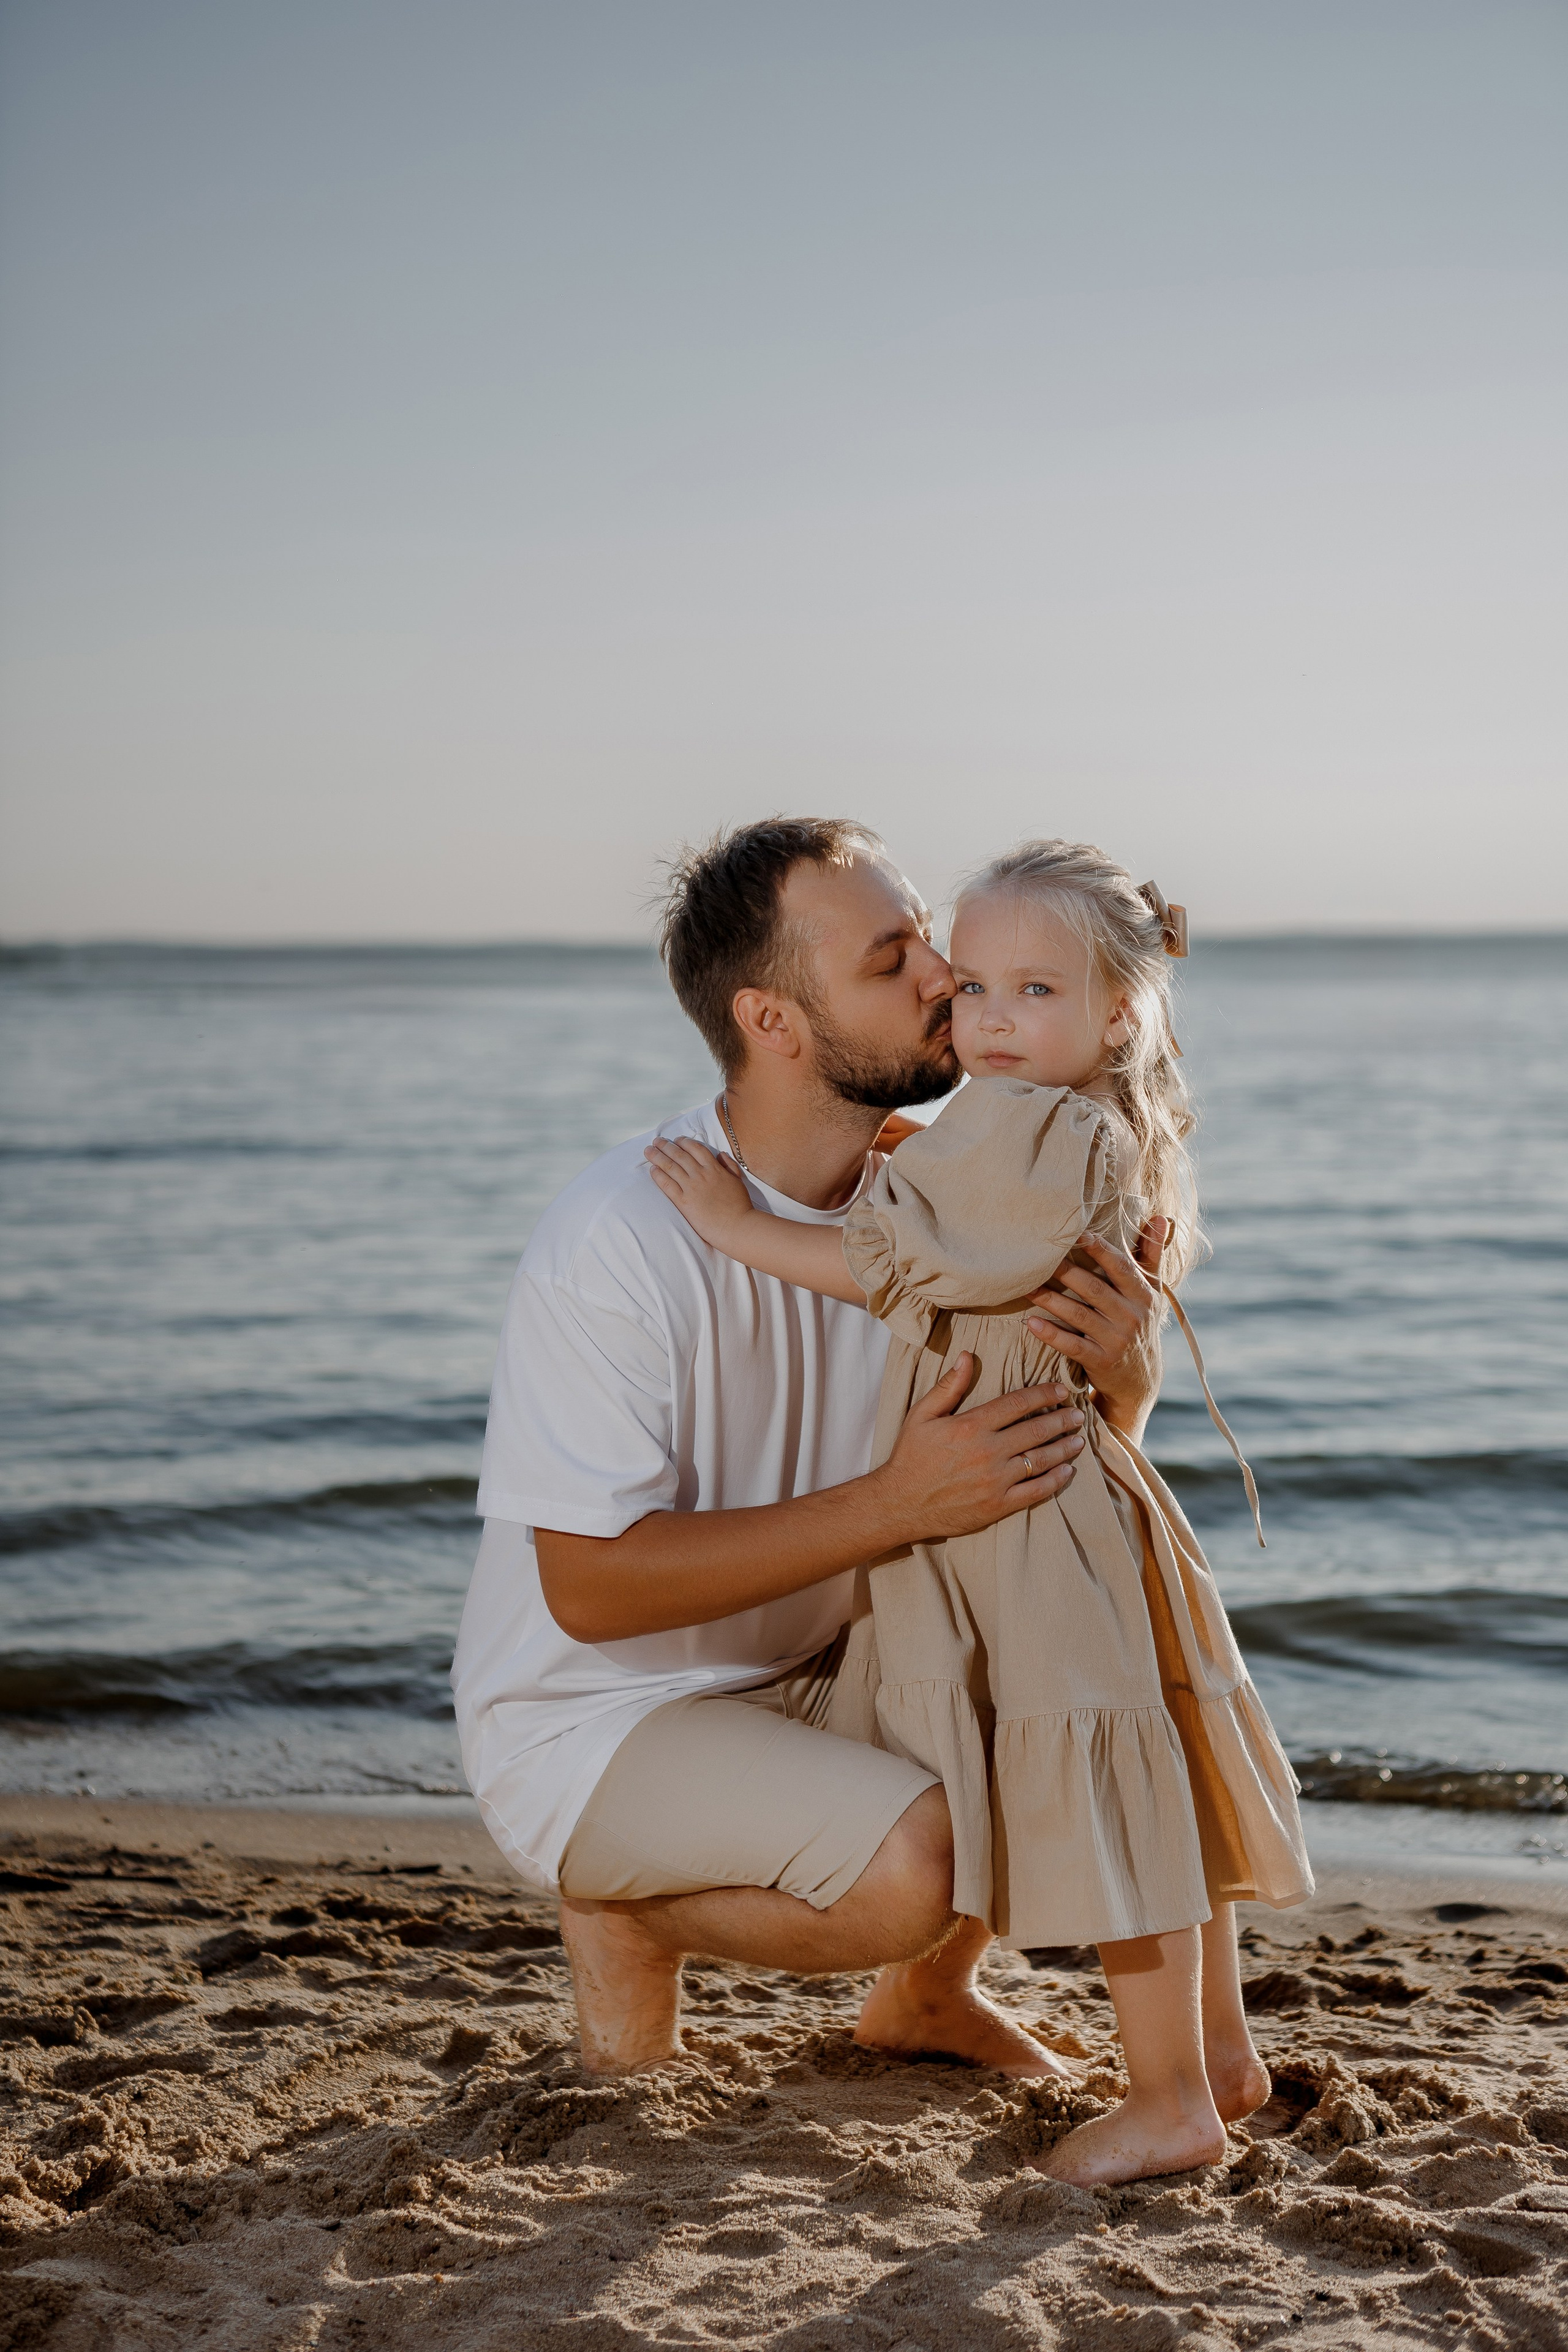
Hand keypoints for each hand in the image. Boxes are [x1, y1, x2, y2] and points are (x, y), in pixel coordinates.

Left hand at [644, 1136, 756, 1248]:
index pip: (696, 1149)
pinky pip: (667, 1185)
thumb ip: (729, 1165)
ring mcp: (691, 1187)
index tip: (676, 1140)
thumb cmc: (740, 1206)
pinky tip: (652, 1170)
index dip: (684, 1142)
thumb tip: (720, 1153)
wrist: (737, 1226)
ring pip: (671, 1167)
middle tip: (656, 1141)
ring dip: (658, 1157)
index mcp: (715, 1168)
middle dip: (666, 1146)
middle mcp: (701, 1174)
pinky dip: (659, 1176)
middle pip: (680, 1155)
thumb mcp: (738, 1181)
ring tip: (648, 1151)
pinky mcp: (684, 1202)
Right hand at [874, 1355, 1084, 1542]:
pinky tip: (1067, 1472)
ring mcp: (995, 1480)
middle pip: (1037, 1430)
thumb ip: (949, 1386)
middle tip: (1079, 1414)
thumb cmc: (911, 1456)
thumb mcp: (922, 1415)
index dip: (1045, 1394)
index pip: (1019, 1403)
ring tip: (1079, 1440)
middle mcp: (988, 1451)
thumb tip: (967, 1355)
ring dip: (1065, 1448)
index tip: (1062, 1390)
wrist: (900, 1503)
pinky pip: (1036, 1491)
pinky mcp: (998, 1505)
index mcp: (971, 1425)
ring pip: (1042, 1459)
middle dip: (1063, 1419)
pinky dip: (1055, 1480)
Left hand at [1025, 1217, 1168, 1439]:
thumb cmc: (1140, 1324)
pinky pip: (1072, 1345)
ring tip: (1026, 1286)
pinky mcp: (1101, 1361)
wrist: (1141, 1380)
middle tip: (1037, 1257)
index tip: (1076, 1233)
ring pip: (1079, 1315)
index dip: (1099, 1249)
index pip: (1120, 1266)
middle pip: (1094, 1288)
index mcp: (1143, 1295)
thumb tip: (1161, 1217)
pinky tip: (1030, 1322)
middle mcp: (1132, 1316)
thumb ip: (1152, 1254)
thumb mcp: (1152, 1292)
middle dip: (1065, 1271)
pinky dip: (1051, 1334)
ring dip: (1051, 1299)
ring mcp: (1117, 1340)